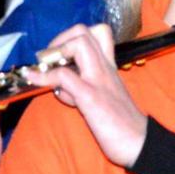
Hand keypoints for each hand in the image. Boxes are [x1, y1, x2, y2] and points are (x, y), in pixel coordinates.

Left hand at [33, 23, 146, 167]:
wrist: (140, 143)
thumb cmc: (122, 124)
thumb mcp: (104, 98)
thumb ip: (84, 87)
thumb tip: (60, 87)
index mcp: (109, 67)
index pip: (97, 33)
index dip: (71, 39)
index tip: (60, 58)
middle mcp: (105, 67)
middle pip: (83, 31)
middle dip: (59, 41)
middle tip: (50, 62)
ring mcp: (98, 80)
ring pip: (78, 44)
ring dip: (54, 53)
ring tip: (44, 71)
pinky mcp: (91, 96)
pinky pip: (64, 76)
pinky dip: (44, 76)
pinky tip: (34, 81)